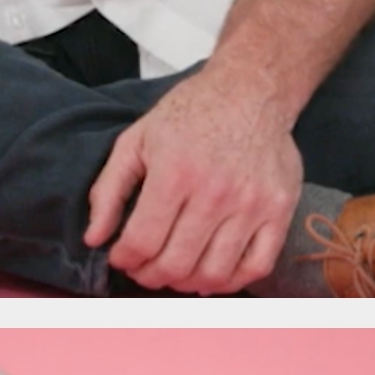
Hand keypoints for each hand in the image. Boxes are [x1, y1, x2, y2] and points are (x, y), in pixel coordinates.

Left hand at [85, 70, 302, 293]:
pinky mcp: (279, 210)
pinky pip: (256, 267)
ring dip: (185, 283)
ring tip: (175, 270)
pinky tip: (211, 273)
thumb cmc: (191, 113)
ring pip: (213, 274)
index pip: (142, 242)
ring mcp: (252, 204)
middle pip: (175, 265)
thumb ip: (109, 190)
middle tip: (145, 267)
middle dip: (149, 275)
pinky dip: (229, 282)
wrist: (251, 91)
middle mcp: (215, 192)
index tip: (122, 256)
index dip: (124, 259)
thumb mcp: (136, 140)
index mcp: (175, 172)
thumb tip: (94, 238)